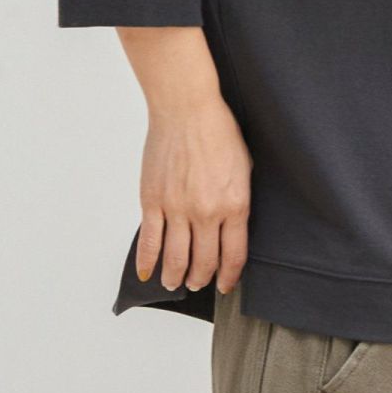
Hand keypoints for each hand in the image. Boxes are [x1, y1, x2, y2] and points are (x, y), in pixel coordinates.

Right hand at [134, 95, 252, 293]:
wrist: (187, 108)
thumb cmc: (218, 130)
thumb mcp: (244, 166)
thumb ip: (239, 199)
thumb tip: (233, 225)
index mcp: (234, 204)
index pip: (234, 255)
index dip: (229, 276)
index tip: (225, 284)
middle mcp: (206, 212)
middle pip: (204, 262)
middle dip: (202, 279)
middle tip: (199, 283)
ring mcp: (177, 208)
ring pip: (175, 258)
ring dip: (176, 276)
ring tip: (176, 282)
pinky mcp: (153, 201)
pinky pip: (149, 241)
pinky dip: (147, 262)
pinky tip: (149, 272)